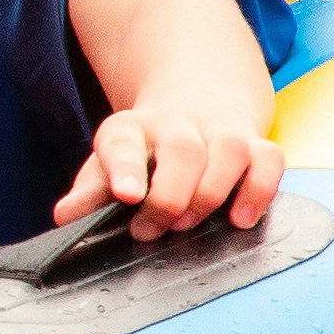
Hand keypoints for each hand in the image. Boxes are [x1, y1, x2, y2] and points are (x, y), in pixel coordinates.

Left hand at [55, 101, 281, 238]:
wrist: (192, 105)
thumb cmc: (144, 151)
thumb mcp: (108, 166)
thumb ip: (90, 193)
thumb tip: (64, 217)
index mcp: (132, 128)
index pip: (124, 141)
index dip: (125, 167)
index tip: (127, 195)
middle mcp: (178, 124)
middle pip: (182, 148)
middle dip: (171, 195)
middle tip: (155, 228)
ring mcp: (220, 131)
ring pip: (229, 149)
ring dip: (212, 192)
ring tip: (192, 224)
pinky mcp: (255, 144)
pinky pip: (269, 159)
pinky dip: (259, 190)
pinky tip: (241, 219)